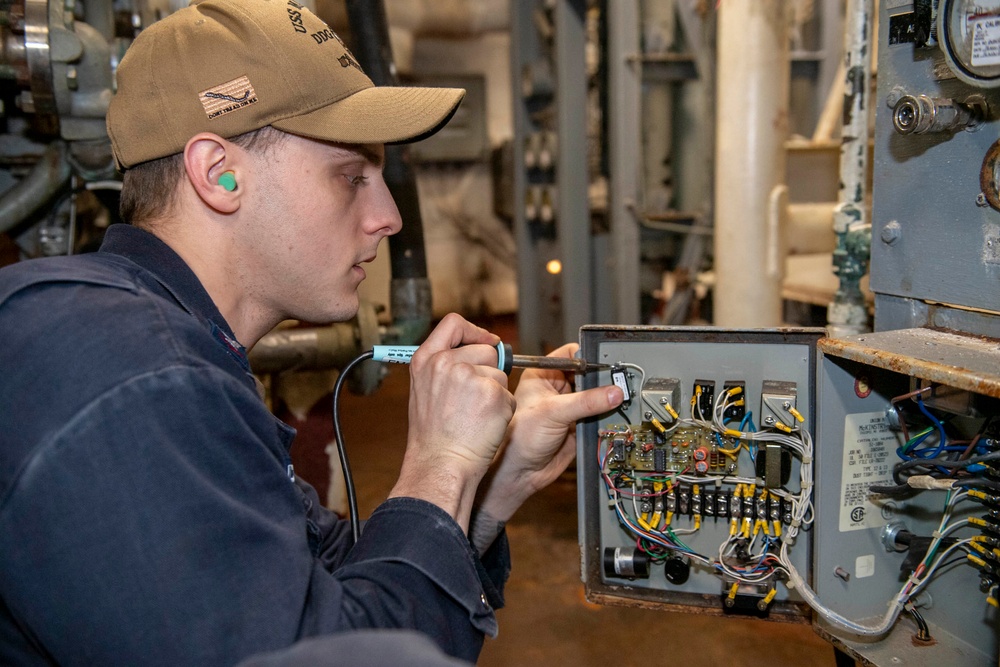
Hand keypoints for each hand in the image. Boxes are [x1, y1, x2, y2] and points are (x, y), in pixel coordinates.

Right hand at [389, 314, 515, 530]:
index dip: (475, 331)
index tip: (487, 343)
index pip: (453, 323)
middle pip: (486, 350)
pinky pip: (509, 396)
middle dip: (490, 371)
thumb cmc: (433, 437)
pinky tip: (485, 425)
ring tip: (476, 417)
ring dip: (496, 393)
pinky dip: (503, 411)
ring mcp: (471, 377)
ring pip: (501, 375)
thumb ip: (444, 366)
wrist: (441, 465)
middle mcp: (447, 363)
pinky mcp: (494, 393)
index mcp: (426, 360)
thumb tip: (477, 349)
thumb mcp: (425, 390)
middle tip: (475, 401)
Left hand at [471, 343, 622, 549]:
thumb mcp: (553, 412)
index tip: (607, 365)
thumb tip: (613, 392)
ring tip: (620, 399)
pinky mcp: (579, 424)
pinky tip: (615, 414)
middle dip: (603, 380)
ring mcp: (569, 406)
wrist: (522, 472)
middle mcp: (557, 388)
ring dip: (606, 398)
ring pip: (596, 395)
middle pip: (588, 375)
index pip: (572, 355)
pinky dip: (607, 415)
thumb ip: (585, 401)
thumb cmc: (520, 438)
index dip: (589, 358)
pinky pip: (599, 414)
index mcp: (543, 375)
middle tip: (619, 384)